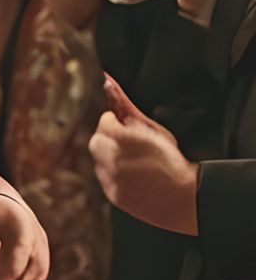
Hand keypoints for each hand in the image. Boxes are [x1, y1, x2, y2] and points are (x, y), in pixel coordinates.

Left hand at [89, 75, 198, 234]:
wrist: (183, 197)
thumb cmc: (172, 159)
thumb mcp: (155, 130)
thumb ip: (129, 108)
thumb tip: (108, 83)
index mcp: (122, 138)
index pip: (104, 121)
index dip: (115, 122)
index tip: (125, 125)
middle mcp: (110, 158)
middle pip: (96, 140)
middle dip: (109, 138)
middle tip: (128, 142)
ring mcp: (109, 178)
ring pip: (99, 160)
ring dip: (110, 156)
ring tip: (135, 161)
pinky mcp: (111, 193)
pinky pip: (105, 178)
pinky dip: (114, 174)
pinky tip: (135, 176)